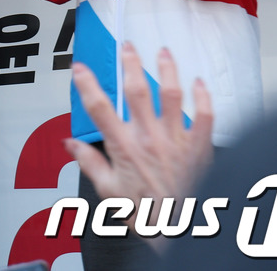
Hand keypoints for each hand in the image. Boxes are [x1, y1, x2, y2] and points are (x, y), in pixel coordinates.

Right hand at [66, 43, 213, 241]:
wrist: (184, 230)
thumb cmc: (149, 216)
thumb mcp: (109, 192)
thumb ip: (90, 164)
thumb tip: (72, 145)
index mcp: (124, 148)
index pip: (99, 108)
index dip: (87, 84)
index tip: (80, 68)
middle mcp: (149, 139)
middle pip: (137, 91)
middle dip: (130, 64)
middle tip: (127, 47)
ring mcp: (176, 140)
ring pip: (171, 95)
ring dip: (166, 69)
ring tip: (163, 52)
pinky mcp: (199, 147)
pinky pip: (204, 116)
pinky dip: (203, 97)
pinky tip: (199, 82)